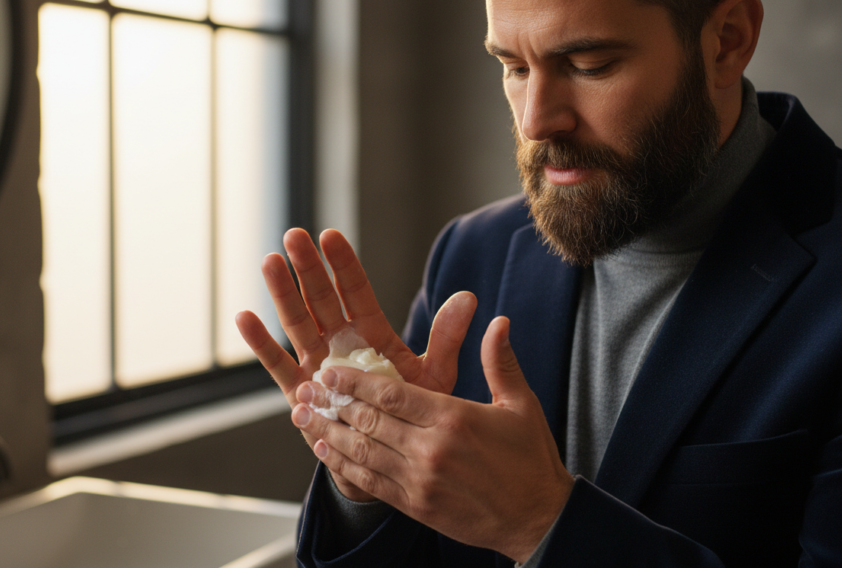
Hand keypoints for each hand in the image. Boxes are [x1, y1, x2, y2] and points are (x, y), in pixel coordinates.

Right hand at [236, 228, 477, 500]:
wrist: (389, 457)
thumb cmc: (410, 413)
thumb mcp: (433, 376)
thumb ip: (446, 339)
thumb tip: (469, 298)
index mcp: (371, 334)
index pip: (356, 292)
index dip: (343, 265)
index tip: (330, 236)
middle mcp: (340, 343)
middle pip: (321, 299)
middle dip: (308, 268)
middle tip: (294, 235)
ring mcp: (316, 364)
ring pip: (296, 323)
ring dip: (283, 294)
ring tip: (269, 262)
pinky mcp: (300, 392)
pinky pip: (277, 366)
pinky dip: (261, 344)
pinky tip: (244, 318)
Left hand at [291, 316, 573, 562]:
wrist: (539, 521)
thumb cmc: (531, 460)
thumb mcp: (521, 405)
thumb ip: (500, 361)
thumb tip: (498, 320)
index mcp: (453, 418)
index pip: (392, 394)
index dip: (355, 382)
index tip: (330, 371)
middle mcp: (431, 449)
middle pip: (369, 420)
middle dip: (333, 403)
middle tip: (306, 389)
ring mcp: (420, 480)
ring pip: (362, 451)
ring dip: (328, 431)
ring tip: (302, 415)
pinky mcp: (416, 505)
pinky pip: (370, 481)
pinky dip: (343, 465)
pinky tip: (325, 450)